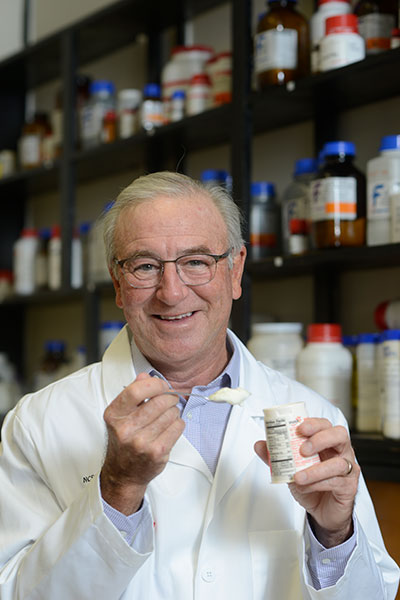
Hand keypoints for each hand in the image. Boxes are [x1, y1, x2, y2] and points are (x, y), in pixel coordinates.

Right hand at [100, 373, 184, 514]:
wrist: (123, 473)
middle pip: (158, 401)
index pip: (136, 390)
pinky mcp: (157, 452)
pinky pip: (178, 427)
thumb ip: (132, 394)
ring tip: (167, 416)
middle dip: (169, 398)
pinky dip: (178, 424)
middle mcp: (126, 429)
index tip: (161, 386)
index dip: (154, 384)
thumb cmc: (124, 441)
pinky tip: (170, 427)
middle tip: (170, 400)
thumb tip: (144, 376)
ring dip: (174, 411)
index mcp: (114, 415)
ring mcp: (142, 442)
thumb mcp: (120, 416)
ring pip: (171, 413)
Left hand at [254, 418, 359, 546]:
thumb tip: (259, 445)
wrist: (323, 512)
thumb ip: (276, 457)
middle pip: (339, 435)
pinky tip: (304, 487)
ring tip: (298, 476)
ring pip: (338, 463)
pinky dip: (317, 484)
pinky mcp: (349, 487)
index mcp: (327, 442)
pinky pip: (336, 482)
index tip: (299, 428)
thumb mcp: (291, 469)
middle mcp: (340, 452)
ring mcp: (348, 469)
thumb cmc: (312, 485)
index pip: (325, 425)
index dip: (314, 424)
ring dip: (316, 469)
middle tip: (302, 449)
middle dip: (320, 439)